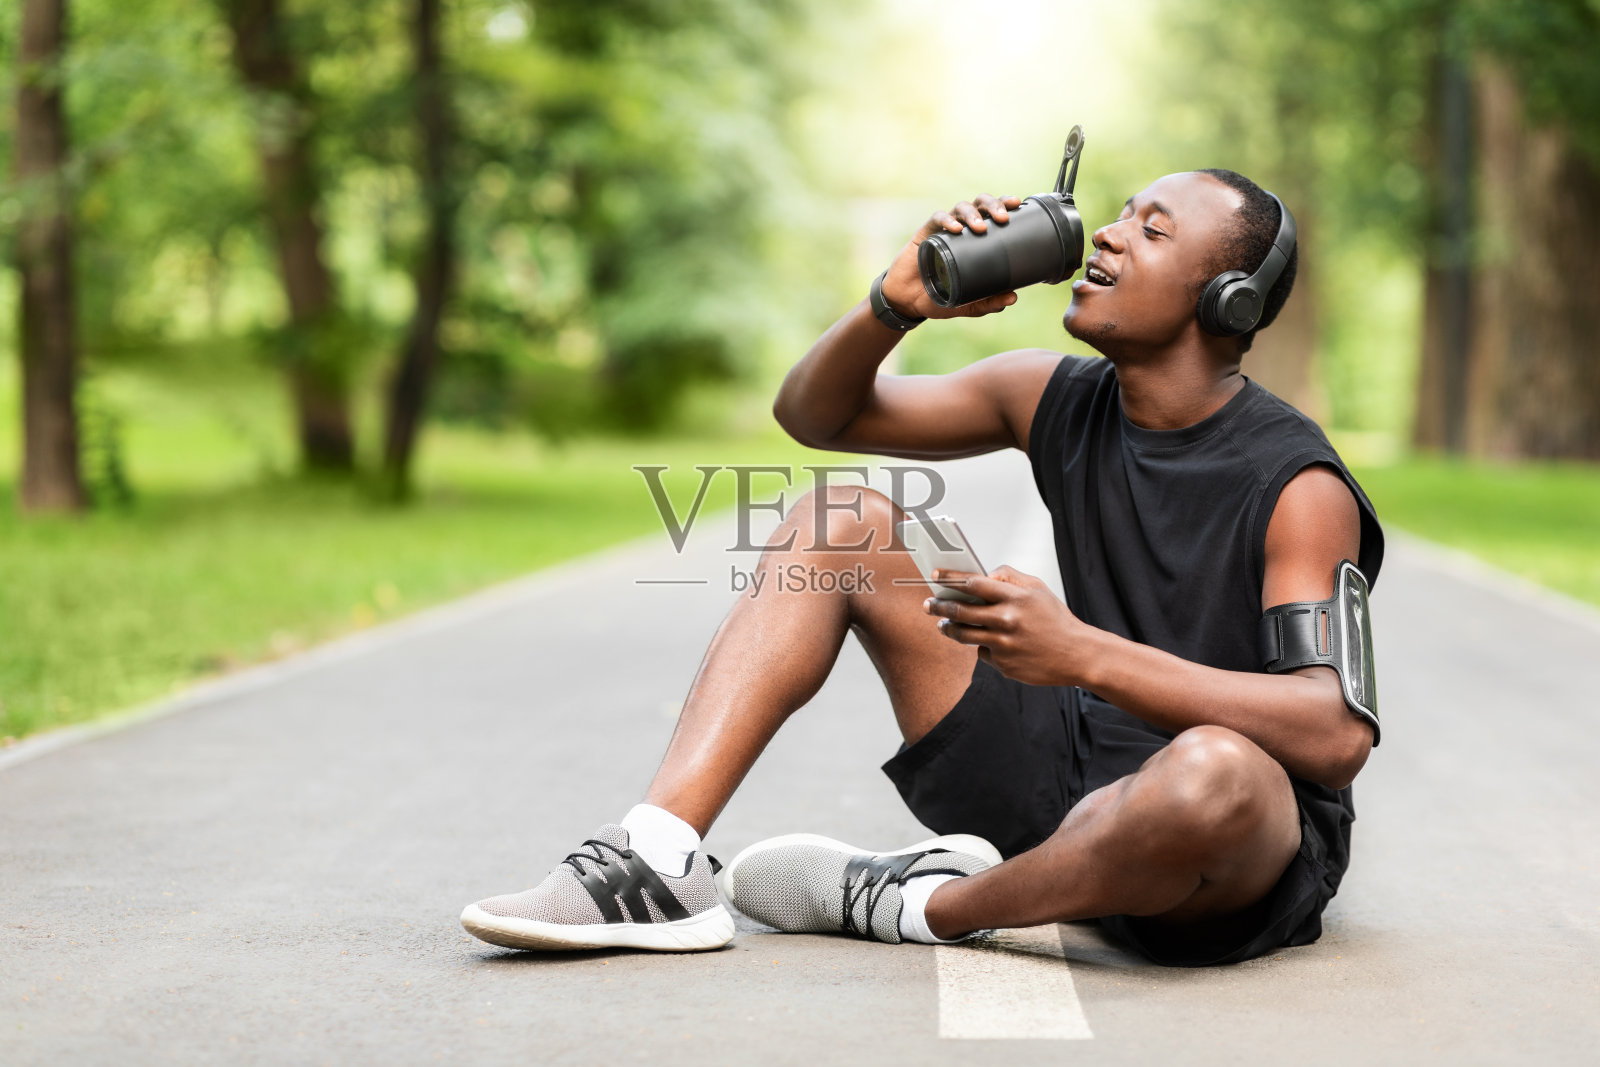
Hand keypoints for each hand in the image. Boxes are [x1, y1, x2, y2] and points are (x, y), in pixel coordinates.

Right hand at [880, 194, 1022, 319]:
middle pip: (980, 204)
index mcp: (976, 239)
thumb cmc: (939, 297)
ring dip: (972, 214)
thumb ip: (988, 303)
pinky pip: (937, 219)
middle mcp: (962, 229)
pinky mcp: (925, 233)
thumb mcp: (967, 304)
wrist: (908, 302)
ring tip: (980, 227)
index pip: (993, 215)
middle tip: (1003, 217)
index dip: (1005, 204)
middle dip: (993, 205)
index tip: (1017, 204)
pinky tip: (955, 230)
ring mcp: (943, 230)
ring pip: (960, 207)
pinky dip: (947, 220)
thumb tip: (1013, 298)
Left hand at [923, 564, 1093, 686]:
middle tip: (928, 604)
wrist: (1077, 655)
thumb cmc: (1056, 619)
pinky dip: (983, 647)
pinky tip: (991, 643)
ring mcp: (1004, 645)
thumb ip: (1009, 578)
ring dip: (948, 628)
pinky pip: (982, 652)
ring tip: (942, 624)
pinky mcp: (1004, 665)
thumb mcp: (1038, 589)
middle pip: (960, 611)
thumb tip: (983, 575)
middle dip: (939, 606)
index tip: (934, 575)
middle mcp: (1007, 620)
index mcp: (1016, 597)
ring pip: (964, 635)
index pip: (974, 583)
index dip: (950, 578)